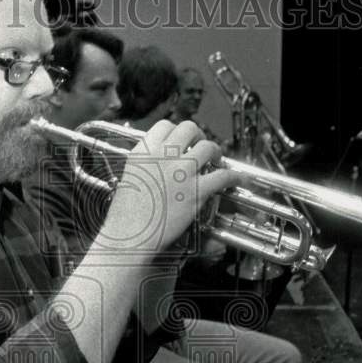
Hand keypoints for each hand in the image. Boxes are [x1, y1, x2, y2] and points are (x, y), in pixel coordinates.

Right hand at [96, 120, 238, 261]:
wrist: (128, 236)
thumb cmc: (125, 216)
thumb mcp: (129, 178)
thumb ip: (145, 165)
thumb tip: (159, 163)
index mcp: (143, 152)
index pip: (165, 125)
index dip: (177, 131)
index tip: (182, 140)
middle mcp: (162, 156)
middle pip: (189, 129)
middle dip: (198, 136)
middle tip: (200, 147)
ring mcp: (180, 172)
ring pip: (207, 147)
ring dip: (215, 152)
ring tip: (216, 161)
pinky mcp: (195, 191)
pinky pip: (223, 176)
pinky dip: (234, 177)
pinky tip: (236, 179)